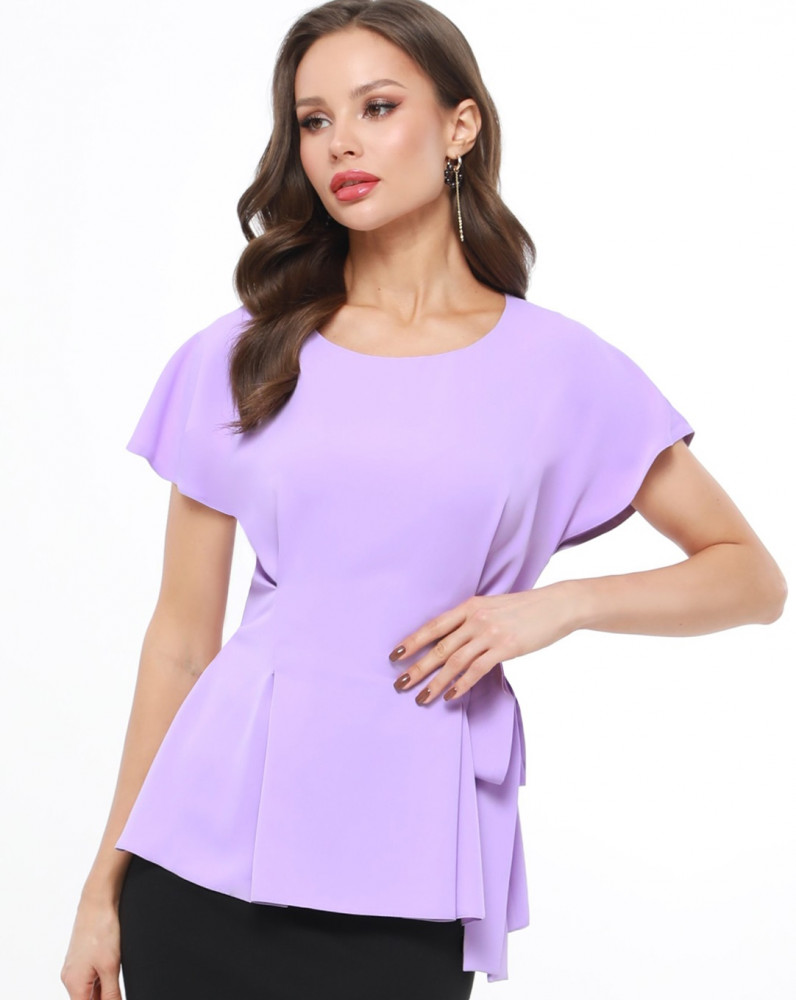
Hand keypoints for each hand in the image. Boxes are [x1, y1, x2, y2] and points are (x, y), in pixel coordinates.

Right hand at [60, 895, 122, 998]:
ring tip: (115, 972)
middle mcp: (70, 978)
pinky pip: (91, 977)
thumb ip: (111, 994)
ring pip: (90, 990)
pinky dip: (102, 980)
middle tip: (118, 991)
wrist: (97, 901)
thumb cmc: (101, 930)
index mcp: (74, 985)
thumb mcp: (111, 967)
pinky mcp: (81, 959)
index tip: (114, 998)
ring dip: (103, 991)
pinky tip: (113, 972)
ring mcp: (75, 968)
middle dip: (103, 998)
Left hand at [389, 582, 576, 705]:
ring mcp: (490, 633)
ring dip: (436, 682)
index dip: (412, 641)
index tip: (395, 655)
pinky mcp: (505, 647)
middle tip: (400, 684)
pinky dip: (462, 684)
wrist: (558, 605)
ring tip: (421, 698)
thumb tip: (454, 638)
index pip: (434, 626)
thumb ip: (473, 619)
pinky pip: (477, 669)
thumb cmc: (526, 608)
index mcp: (470, 605)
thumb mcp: (494, 606)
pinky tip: (451, 696)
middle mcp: (476, 618)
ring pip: (454, 661)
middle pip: (439, 647)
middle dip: (417, 667)